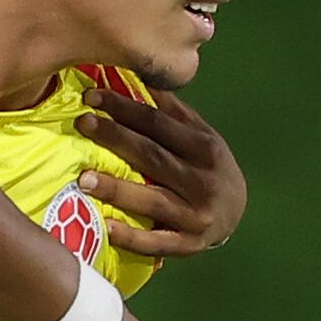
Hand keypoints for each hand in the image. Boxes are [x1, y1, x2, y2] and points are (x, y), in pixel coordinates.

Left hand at [74, 91, 245, 260]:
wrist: (238, 213)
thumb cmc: (209, 168)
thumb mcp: (201, 136)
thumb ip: (172, 113)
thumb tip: (139, 76)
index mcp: (203, 147)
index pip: (158, 123)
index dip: (124, 108)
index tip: (92, 96)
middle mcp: (201, 180)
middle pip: (153, 156)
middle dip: (116, 138)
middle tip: (82, 123)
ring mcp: (196, 214)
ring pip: (153, 200)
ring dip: (118, 190)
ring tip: (84, 179)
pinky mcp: (189, 244)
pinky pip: (157, 242)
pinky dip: (132, 237)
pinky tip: (107, 228)